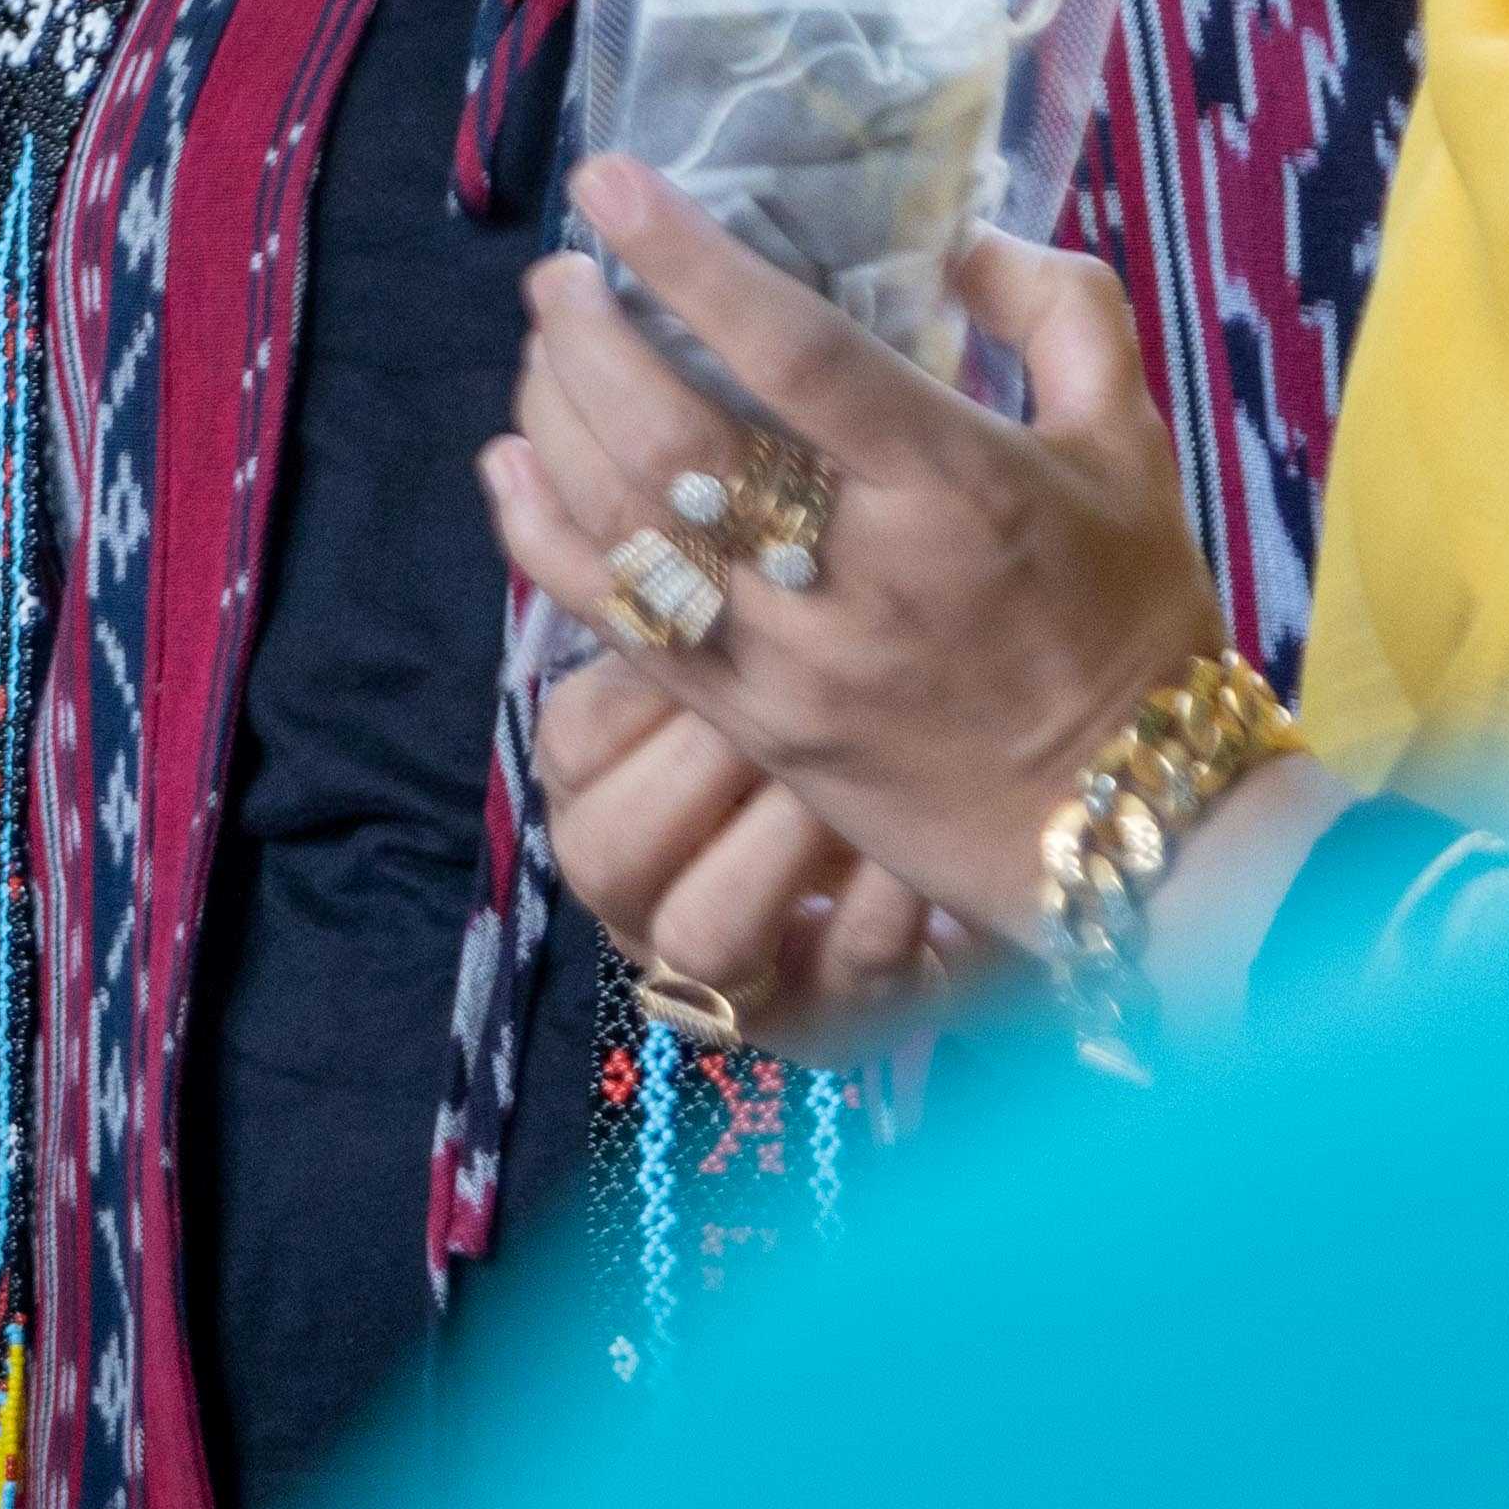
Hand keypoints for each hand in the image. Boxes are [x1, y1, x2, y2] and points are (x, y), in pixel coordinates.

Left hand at [479, 158, 1222, 938]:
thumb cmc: (1134, 619)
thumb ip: (1062, 315)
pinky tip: (511, 468)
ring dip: (554, 420)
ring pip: (624, 524)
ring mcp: (788, 659)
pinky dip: (542, 538)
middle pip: (670, 436)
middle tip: (560, 274)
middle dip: (587, 338)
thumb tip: (966, 240)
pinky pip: (616, 624)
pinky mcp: (750, 725)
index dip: (690, 261)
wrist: (1132, 824)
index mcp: (953, 484)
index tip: (609, 182)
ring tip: (542, 347)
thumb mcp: (1132, 446)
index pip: (795, 350)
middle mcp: (854, 572)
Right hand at [534, 650, 967, 1056]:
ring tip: (843, 789)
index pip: (573, 744)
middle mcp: (638, 901)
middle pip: (604, 854)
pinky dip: (882, 900)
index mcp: (599, 799)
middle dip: (704, 769)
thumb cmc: (824, 737)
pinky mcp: (823, 1026)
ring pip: (700, 934)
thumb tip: (581, 481)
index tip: (734, 628)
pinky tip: (916, 847)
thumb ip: (693, 614)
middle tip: (790, 709)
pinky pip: (843, 969)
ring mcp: (726, 980)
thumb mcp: (748, 675)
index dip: (650, 687)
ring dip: (779, 847)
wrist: (935, 852)